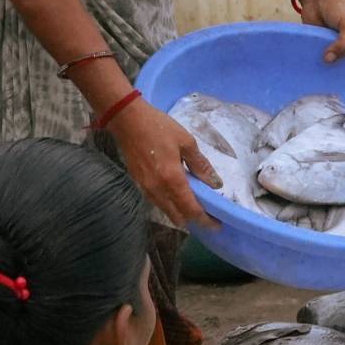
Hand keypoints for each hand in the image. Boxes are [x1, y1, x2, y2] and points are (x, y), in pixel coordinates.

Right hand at [109, 98, 221, 228]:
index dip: (205, 220)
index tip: (217, 224)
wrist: (127, 120)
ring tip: (194, 204)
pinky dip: (169, 205)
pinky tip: (176, 194)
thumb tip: (215, 183)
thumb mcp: (186, 141)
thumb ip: (200, 164)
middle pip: (178, 217)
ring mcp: (146, 189)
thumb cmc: (159, 127)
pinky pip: (157, 203)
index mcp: (172, 179)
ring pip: (166, 211)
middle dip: (193, 220)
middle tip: (207, 214)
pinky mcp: (138, 184)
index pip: (190, 209)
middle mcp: (158, 190)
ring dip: (180, 213)